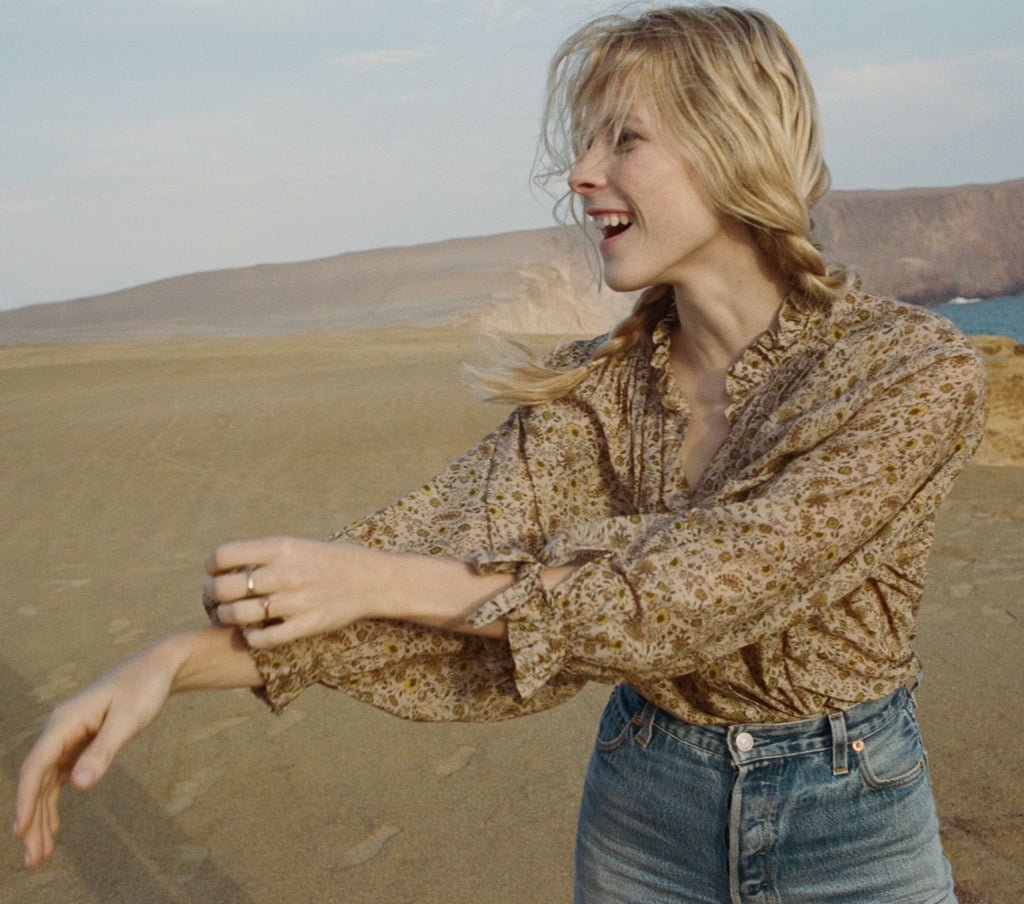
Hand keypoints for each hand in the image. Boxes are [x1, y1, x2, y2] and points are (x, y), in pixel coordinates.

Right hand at [13, 642, 176, 867]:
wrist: (156, 668)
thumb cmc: (143, 688)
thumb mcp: (128, 719)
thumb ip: (104, 751)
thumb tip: (77, 785)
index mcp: (64, 722)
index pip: (35, 766)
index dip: (25, 800)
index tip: (20, 831)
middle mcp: (59, 730)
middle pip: (36, 781)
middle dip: (31, 820)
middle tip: (32, 860)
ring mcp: (67, 738)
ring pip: (45, 783)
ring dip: (40, 817)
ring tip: (39, 855)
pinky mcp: (79, 744)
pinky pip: (58, 778)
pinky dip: (54, 803)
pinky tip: (53, 828)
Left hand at [204, 537, 384, 648]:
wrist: (371, 579)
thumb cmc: (329, 560)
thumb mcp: (298, 545)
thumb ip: (265, 554)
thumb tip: (226, 562)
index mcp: (281, 548)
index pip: (225, 555)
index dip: (211, 565)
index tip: (213, 571)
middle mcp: (285, 574)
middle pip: (225, 588)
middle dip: (212, 593)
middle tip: (213, 596)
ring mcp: (295, 601)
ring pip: (239, 615)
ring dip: (225, 617)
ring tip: (227, 615)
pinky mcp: (306, 625)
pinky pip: (263, 639)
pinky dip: (250, 638)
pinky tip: (251, 633)